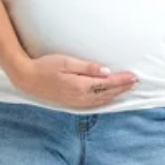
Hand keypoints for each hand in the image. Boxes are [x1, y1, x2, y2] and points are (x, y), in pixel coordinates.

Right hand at [13, 54, 138, 108]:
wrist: (27, 79)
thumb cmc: (45, 66)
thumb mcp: (66, 61)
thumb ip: (87, 67)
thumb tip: (106, 71)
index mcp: (80, 85)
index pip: (107, 83)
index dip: (122, 80)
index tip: (134, 76)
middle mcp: (80, 97)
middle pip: (108, 93)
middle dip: (123, 87)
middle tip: (136, 81)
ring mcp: (76, 102)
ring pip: (102, 100)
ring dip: (116, 94)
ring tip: (127, 87)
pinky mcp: (73, 103)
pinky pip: (95, 103)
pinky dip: (106, 99)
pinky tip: (110, 96)